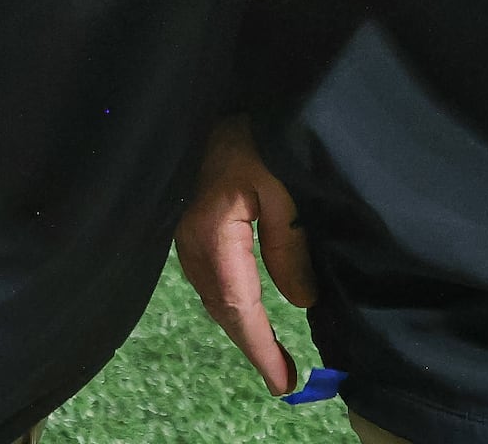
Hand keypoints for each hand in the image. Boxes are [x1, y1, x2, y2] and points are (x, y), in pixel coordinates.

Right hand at [172, 117, 313, 396]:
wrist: (213, 105)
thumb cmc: (253, 138)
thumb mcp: (282, 188)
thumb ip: (289, 245)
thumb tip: (301, 301)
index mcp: (214, 237)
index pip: (241, 307)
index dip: (262, 348)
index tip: (284, 382)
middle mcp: (193, 246)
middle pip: (224, 310)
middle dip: (253, 346)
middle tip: (284, 379)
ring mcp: (186, 238)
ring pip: (216, 298)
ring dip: (242, 328)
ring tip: (271, 354)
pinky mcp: (189, 230)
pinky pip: (211, 281)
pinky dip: (232, 305)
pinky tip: (248, 312)